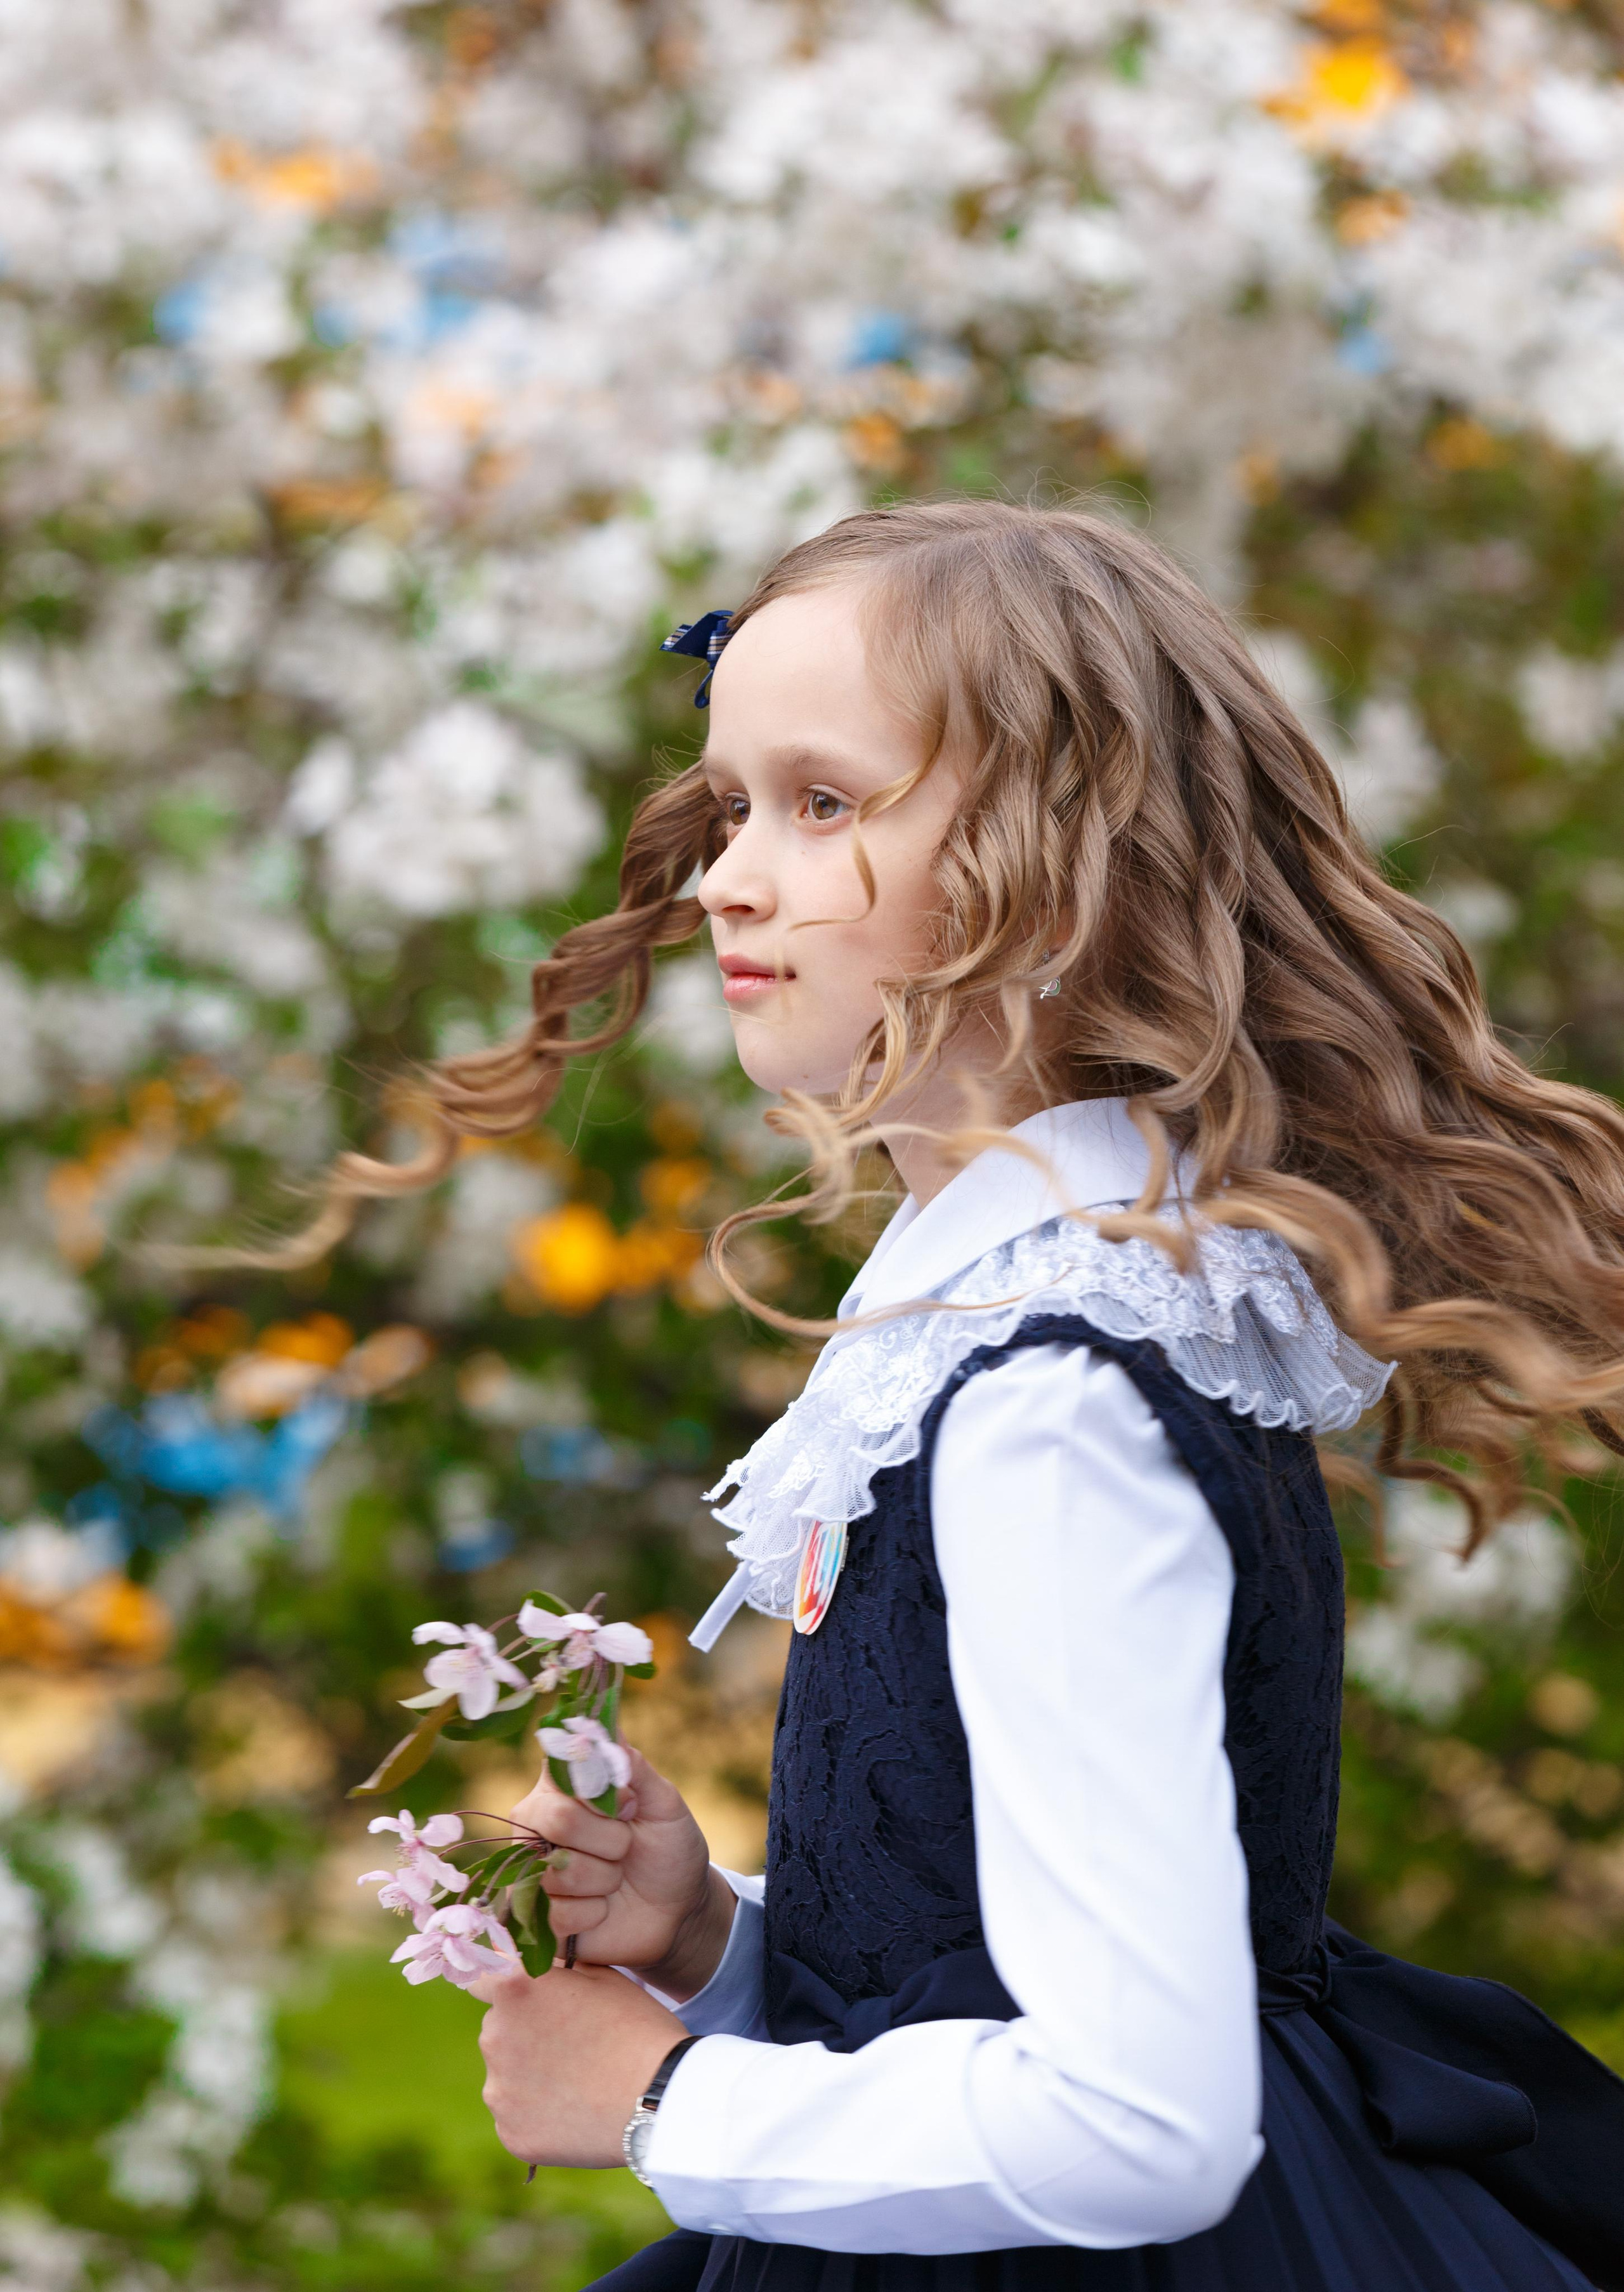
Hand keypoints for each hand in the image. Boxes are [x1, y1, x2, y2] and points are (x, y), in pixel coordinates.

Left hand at [473, 1961, 685, 2166]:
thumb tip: (542, 1969)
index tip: (527, 1998)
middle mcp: (494, 2038)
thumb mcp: (602, 1977)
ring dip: (530, 2075)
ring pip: (506, 2075)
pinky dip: (539, 2114)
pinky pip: (517, 2117)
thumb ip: (558, 1970)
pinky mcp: (511, 2135)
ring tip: (578, 2082)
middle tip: (570, 2043)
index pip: (481, 1978)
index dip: (504, 1985)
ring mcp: (499, 2092)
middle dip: (524, 2032)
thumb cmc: (637, 2028)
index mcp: (515, 1991)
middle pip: (498, 2029)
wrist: (659, 2099)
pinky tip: (576, 2112)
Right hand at [510, 1747, 735, 1998]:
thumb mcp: (663, 1804)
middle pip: (557, 1821)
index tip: (630, 1806)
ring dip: (604, 1880)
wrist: (678, 1909)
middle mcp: (536, 1823)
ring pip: (560, 1872)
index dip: (603, 1795)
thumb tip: (607, 1726)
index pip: (562, 1771)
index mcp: (561, 1786)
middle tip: (626, 1847)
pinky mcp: (536, 1915)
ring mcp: (531, 1869)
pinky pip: (559, 1914)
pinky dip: (594, 1913)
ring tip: (615, 1878)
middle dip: (609, 1840)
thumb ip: (632, 1766)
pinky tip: (602, 1908)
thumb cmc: (667, 1848)